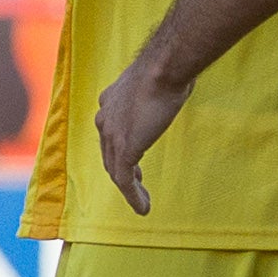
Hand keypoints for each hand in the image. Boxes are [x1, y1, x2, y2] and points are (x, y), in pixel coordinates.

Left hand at [92, 59, 186, 214]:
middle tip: (138, 183)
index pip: (111, 132)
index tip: (134, 161)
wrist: (163, 69)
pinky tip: (143, 207)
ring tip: (142, 203)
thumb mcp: (156, 80)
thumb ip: (155, 90)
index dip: (120, 149)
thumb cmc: (167, 68)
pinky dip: (133, 196)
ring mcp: (112, 135)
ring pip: (115, 170)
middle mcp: (105, 118)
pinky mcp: (123, 149)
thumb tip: (172, 85)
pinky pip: (124, 180)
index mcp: (110, 101)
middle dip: (122, 171)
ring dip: (129, 189)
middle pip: (109, 153)